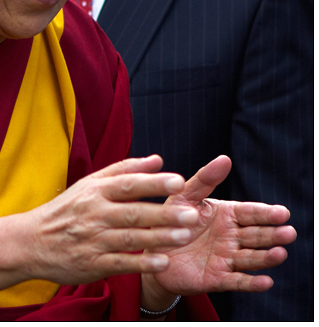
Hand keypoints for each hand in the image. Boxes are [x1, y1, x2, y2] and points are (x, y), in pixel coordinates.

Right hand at [21, 155, 199, 285]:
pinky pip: (121, 262)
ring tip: (185, 236)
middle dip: (163, 213)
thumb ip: (124, 171)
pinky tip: (162, 261)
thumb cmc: (66, 211)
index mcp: (95, 191)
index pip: (127, 184)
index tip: (177, 181)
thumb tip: (157, 160)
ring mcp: (94, 239)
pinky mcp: (93, 263)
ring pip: (130, 237)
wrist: (31, 241)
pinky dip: (142, 263)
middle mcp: (94, 214)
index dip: (153, 183)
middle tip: (191, 214)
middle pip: (133, 212)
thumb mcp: (88, 184)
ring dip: (159, 237)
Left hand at [141, 155, 296, 308]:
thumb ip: (205, 180)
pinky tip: (266, 281)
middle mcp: (231, 237)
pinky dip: (252, 283)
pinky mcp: (218, 278)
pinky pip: (237, 281)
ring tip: (280, 253)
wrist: (153, 250)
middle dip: (273, 234)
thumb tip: (225, 158)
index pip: (251, 213)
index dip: (266, 213)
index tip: (282, 213)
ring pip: (251, 258)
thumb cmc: (170, 219)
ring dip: (266, 257)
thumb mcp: (184, 196)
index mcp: (227, 215)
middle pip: (256, 235)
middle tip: (288, 233)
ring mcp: (226, 258)